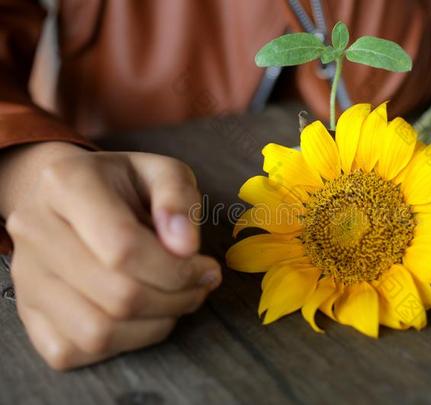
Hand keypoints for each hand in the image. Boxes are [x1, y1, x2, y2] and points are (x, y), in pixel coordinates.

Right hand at [0, 142, 220, 369]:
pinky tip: (144, 315)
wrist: (72, 199)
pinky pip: (74, 350)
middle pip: (117, 295)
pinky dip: (123, 343)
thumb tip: (185, 247)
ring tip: (177, 300)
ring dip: (154, 325)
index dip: (177, 269)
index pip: (123, 246)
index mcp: (66, 183)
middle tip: (200, 286)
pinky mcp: (26, 312)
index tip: (207, 268)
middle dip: (175, 298)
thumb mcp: (162, 172)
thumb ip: (178, 198)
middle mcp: (34, 229)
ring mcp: (24, 276)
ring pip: (96, 332)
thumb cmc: (125, 185)